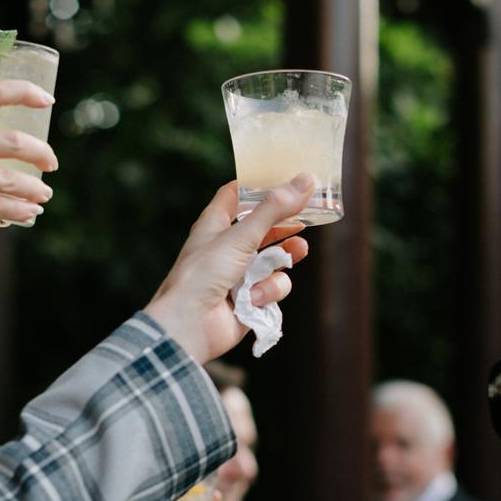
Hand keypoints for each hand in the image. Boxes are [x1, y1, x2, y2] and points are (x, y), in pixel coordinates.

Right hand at [0, 80, 57, 246]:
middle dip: (42, 153)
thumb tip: (1, 141)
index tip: (48, 100)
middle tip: (51, 164)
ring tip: (44, 194)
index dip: (26, 92)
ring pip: (11, 179)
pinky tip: (31, 212)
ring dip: (36, 189)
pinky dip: (21, 210)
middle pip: (14, 142)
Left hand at [143, 177, 312, 362]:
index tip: (283, 175)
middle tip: (310, 213)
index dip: (257, 184)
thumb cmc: (204, 274)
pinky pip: (273, 287)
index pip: (235, 195)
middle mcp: (226, 247)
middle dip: (285, 223)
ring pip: (274, 259)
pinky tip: (254, 298)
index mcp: (215, 225)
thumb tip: (306, 179)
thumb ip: (274, 209)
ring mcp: (239, 274)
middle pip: (263, 226)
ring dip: (284, 257)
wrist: (190, 325)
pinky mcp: (250, 299)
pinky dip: (267, 291)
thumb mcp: (240, 236)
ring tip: (299, 251)